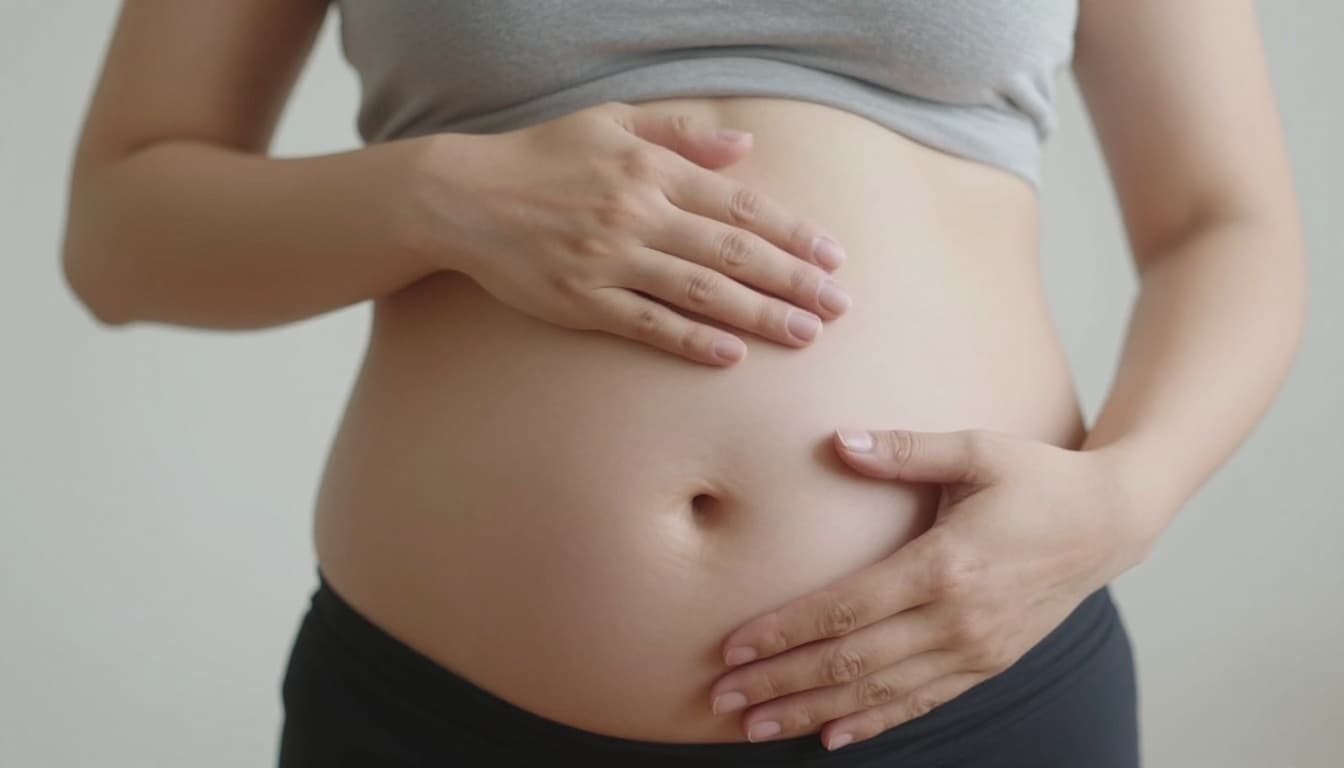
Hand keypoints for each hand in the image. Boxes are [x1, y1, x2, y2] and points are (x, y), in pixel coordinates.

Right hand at [419, 101, 851, 365]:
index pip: (739, 204)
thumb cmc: (542, 156)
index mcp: (650, 168)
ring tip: (805, 334)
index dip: (791, 233)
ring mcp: (609, 260)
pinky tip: (731, 355)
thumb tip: (746, 144)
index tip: (833, 256)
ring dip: (758, 315)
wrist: (463, 196)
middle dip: (793, 280)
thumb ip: (680, 132)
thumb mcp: (610, 122)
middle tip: (839, 306)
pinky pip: (646, 324)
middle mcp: (637, 212)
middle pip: (732, 253)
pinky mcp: (580, 300)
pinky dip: (691, 340)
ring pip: (700, 292)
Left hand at [708, 427, 1156, 749]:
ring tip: (756, 725)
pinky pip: (920, 703)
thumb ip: (904, 448)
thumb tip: (838, 441)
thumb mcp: (977, 449)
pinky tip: (831, 737)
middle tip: (722, 697)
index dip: (785, 631)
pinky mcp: (987, 665)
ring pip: (879, 693)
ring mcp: (974, 650)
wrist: (1111, 523)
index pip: (846, 607)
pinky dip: (873, 723)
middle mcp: (957, 619)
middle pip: (851, 661)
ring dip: (813, 712)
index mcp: (946, 565)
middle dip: (782, 682)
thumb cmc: (1039, 479)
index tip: (734, 645)